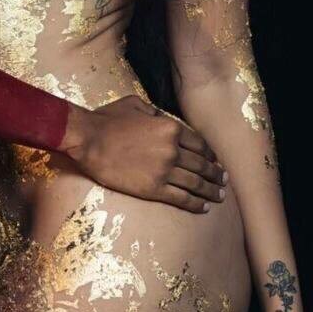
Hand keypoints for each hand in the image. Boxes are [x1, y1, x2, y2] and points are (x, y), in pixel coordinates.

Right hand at [61, 95, 227, 212]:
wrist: (88, 140)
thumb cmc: (108, 119)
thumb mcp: (136, 104)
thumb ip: (156, 112)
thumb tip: (165, 119)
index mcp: (170, 128)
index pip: (199, 144)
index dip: (210, 154)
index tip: (216, 161)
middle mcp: (172, 150)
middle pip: (202, 165)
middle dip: (216, 174)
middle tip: (224, 180)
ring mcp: (164, 171)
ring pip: (196, 184)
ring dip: (211, 191)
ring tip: (220, 196)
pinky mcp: (153, 189)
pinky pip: (181, 199)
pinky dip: (195, 204)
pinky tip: (203, 207)